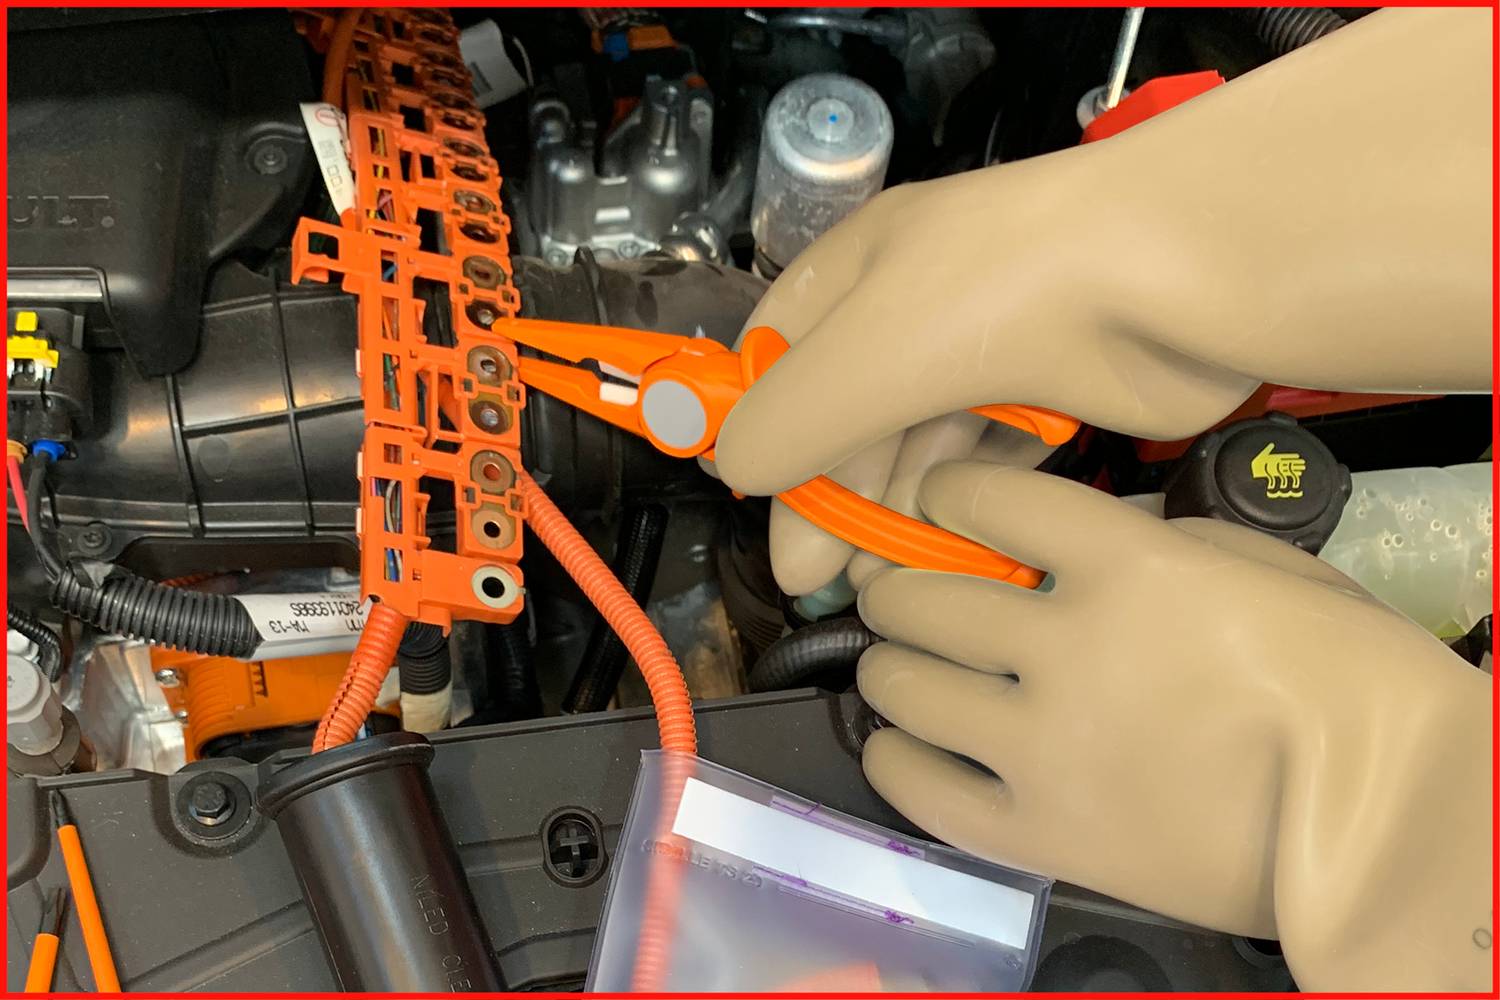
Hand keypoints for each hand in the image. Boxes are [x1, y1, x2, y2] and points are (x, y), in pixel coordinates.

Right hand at [715, 8, 1487, 596]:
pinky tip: (939, 561)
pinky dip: (954, 511)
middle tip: (810, 580)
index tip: (747, 497)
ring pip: (913, 447)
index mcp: (859, 268)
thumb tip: (736, 474)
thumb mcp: (860, 355)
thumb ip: (786, 420)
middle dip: (825, 495)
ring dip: (886, 515)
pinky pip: (981, 464)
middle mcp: (916, 305)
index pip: (776, 351)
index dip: (754, 423)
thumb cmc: (994, 294)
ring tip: (869, 588)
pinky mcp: (1048, 399)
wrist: (1176, 276)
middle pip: (846, 415)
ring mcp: (987, 350)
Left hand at [854, 461, 1490, 990]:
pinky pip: (925, 790)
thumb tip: (1076, 546)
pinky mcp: (1039, 834)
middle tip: (897, 595)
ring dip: (889, 666)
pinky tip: (898, 743)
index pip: (992, 502)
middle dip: (898, 588)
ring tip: (896, 667)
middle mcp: (1066, 647)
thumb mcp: (1265, 569)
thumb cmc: (1350, 682)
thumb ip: (1157, 544)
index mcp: (1130, 567)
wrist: (1385, 823)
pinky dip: (895, 757)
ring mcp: (1044, 746)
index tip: (938, 507)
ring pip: (908, 687)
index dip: (949, 497)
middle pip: (926, 598)